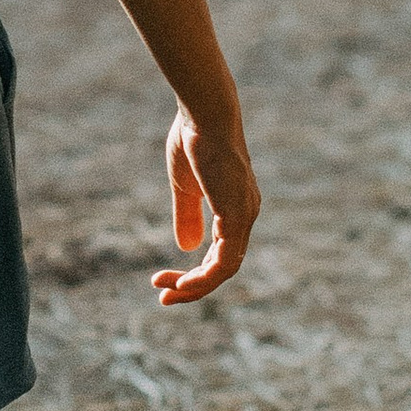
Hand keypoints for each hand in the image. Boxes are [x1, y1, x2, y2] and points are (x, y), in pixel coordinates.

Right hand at [156, 103, 259, 306]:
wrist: (204, 113)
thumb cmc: (193, 139)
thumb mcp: (185, 186)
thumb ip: (187, 215)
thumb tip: (186, 247)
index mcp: (236, 207)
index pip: (221, 253)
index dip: (195, 272)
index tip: (164, 281)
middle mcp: (246, 214)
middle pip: (224, 267)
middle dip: (193, 286)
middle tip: (163, 297)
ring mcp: (245, 215)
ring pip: (225, 269)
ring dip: (196, 286)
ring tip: (167, 293)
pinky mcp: (237, 214)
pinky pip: (225, 260)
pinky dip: (204, 276)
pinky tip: (183, 282)